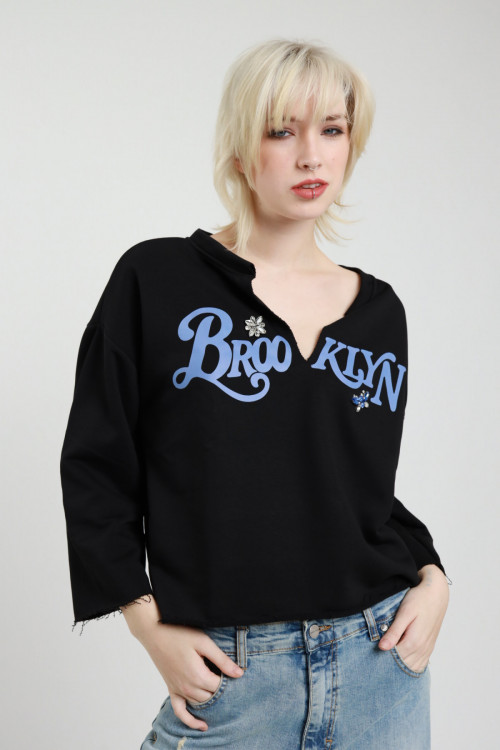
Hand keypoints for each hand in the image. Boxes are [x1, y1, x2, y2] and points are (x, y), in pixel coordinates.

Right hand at [123, 599, 243, 732]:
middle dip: (222, 690)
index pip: (221, 687)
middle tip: (230, 681)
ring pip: (200, 704)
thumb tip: (239, 674)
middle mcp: (188, 687)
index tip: (235, 672)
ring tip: (222, 695)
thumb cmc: (179, 633)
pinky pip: (180, 712)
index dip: (230, 681)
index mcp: (198, 676)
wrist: (154, 632)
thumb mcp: (204, 642)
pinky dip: (190, 721)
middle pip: (212, 696)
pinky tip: (201, 725)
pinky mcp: (171, 689)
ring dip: (211, 701)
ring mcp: (178, 690)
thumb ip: (222, 660)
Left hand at [377, 565, 448, 671]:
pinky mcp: (429, 646)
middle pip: (402, 665)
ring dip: (400, 667)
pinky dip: (410, 666)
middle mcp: (422, 648)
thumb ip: (394, 632)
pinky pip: (420, 664)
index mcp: (414, 641)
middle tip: (376, 659)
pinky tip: (402, 662)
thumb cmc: (419, 599)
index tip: (371, 656)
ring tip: (387, 659)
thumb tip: (382, 648)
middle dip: (389, 664)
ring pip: (412, 667)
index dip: (382, 659)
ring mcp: (427, 648)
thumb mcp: (404, 613)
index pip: (394, 659)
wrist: (436, 593)